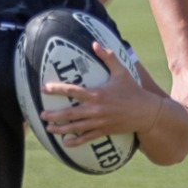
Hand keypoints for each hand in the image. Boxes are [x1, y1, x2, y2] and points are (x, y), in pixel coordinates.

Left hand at [39, 43, 162, 146]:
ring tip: (49, 129)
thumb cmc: (132, 90)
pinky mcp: (104, 131)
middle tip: (41, 115)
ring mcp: (99, 122)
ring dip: (60, 129)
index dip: (56, 89)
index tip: (43, 88)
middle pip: (70, 113)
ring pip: (76, 127)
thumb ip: (107, 57)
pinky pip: (87, 137)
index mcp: (97, 93)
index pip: (72, 90)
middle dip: (54, 115)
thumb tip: (94, 43)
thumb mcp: (121, 71)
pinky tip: (66, 144)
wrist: (146, 112)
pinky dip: (76, 142)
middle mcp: (96, 109)